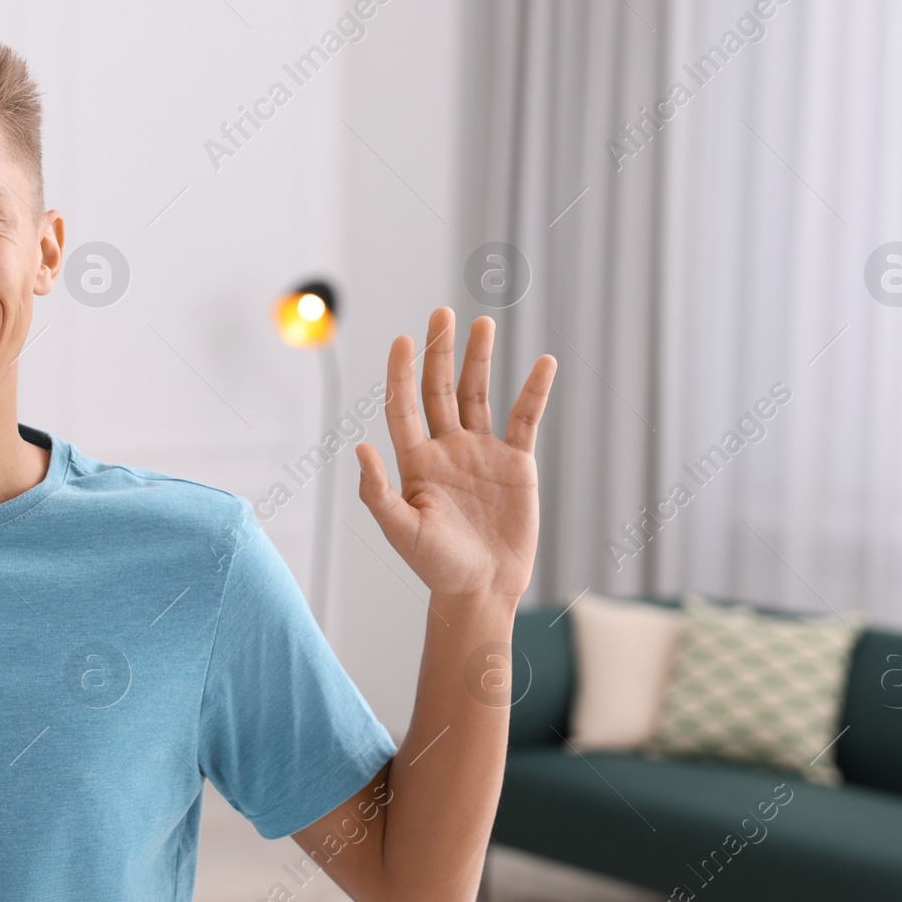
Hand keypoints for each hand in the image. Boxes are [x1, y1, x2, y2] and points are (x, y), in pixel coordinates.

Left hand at [356, 307, 557, 600]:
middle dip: (441, 351)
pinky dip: (533, 390)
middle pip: (440, 389)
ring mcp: (482, 452)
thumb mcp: (401, 531)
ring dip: (479, 359)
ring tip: (483, 324)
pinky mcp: (516, 463)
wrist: (483, 589)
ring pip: (478, 394)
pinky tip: (542, 362)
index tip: (402, 339)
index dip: (402, 373)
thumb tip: (358, 448)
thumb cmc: (437, 566)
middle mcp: (447, 449)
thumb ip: (378, 491)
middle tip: (442, 312)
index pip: (405, 406)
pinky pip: (524, 418)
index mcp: (415, 461)